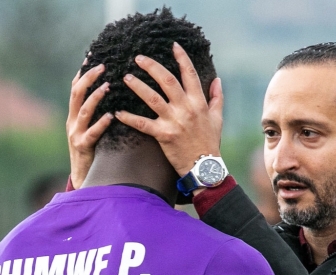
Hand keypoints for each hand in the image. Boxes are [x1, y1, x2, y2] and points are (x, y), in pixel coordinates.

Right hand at [67, 63, 113, 188]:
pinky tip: (112, 116)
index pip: (76, 87)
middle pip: (77, 93)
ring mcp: (75, 134)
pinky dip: (101, 123)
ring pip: (84, 110)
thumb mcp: (90, 129)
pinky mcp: (82, 147)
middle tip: (102, 65)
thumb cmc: (92, 152)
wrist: (83, 179)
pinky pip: (92, 133)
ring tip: (108, 86)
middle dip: (88, 77)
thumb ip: (96, 114)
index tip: (92, 56)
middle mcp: (72, 121)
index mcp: (74, 115)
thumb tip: (111, 95)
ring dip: (95, 96)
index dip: (83, 71)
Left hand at [116, 42, 223, 179]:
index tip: (173, 46)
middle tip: (138, 58)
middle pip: (167, 80)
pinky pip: (142, 124)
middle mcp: (186, 109)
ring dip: (138, 86)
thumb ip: (217, 97)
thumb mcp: (217, 118)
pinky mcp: (163, 135)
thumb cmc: (210, 143)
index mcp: (199, 103)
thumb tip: (217, 79)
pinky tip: (117, 112)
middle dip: (152, 66)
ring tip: (126, 77)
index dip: (182, 58)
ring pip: (152, 98)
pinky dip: (129, 118)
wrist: (204, 167)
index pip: (190, 75)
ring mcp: (174, 121)